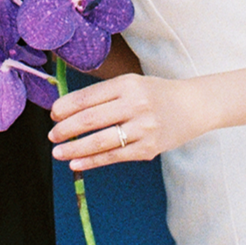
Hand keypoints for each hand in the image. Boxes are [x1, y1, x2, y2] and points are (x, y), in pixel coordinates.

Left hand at [49, 73, 207, 170]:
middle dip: (66, 129)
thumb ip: (104, 94)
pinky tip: (76, 163)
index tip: (53, 114)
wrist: (193, 106)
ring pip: (100, 141)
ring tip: (58, 152)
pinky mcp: (148, 149)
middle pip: (91, 119)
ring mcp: (143, 128)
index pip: (88, 96)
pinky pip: (114, 156)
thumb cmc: (156, 93)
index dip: (66, 107)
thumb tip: (67, 109)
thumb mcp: (132, 83)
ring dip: (74, 148)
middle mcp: (135, 104)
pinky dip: (92, 161)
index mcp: (128, 84)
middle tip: (52, 135)